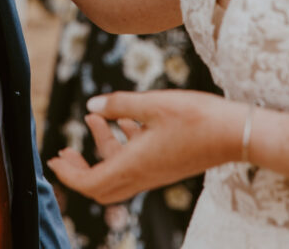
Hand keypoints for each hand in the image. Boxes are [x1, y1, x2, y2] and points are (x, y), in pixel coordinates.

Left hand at [47, 89, 243, 203]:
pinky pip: (137, 162)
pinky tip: (125, 119)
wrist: (234, 133)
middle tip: (65, 150)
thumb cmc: (195, 117)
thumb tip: (92, 106)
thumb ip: (119, 104)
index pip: (92, 183)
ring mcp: (157, 172)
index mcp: (135, 165)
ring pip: (119, 170)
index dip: (69, 175)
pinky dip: (124, 144)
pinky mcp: (167, 164)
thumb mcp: (152, 103)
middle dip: (79, 169)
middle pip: (101, 185)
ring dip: (103, 147)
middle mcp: (144, 175)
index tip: (54, 160)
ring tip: (94, 117)